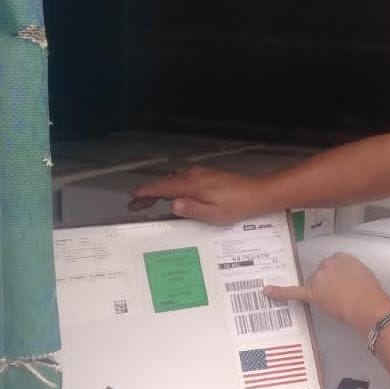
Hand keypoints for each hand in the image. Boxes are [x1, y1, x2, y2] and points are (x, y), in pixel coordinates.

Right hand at [129, 166, 266, 224]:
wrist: (256, 194)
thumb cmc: (236, 206)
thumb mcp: (213, 214)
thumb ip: (191, 209)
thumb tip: (171, 204)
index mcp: (192, 186)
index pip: (163, 188)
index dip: (146, 193)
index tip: (132, 197)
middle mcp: (193, 176)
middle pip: (165, 183)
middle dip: (149, 193)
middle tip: (136, 204)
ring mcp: (200, 174)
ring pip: (174, 180)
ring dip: (160, 189)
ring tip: (150, 201)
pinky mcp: (207, 175)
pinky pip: (183, 179)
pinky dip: (173, 186)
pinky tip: (173, 194)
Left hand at [264, 253, 389, 333]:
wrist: (367, 305)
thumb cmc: (370, 293)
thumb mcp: (364, 274)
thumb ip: (350, 272)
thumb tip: (343, 280)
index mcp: (341, 256)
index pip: (333, 264)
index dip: (338, 277)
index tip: (344, 284)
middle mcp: (327, 263)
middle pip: (321, 273)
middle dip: (328, 284)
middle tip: (343, 296)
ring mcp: (318, 277)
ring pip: (313, 284)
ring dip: (321, 291)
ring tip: (338, 302)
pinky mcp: (311, 293)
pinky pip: (293, 292)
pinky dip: (279, 292)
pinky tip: (267, 291)